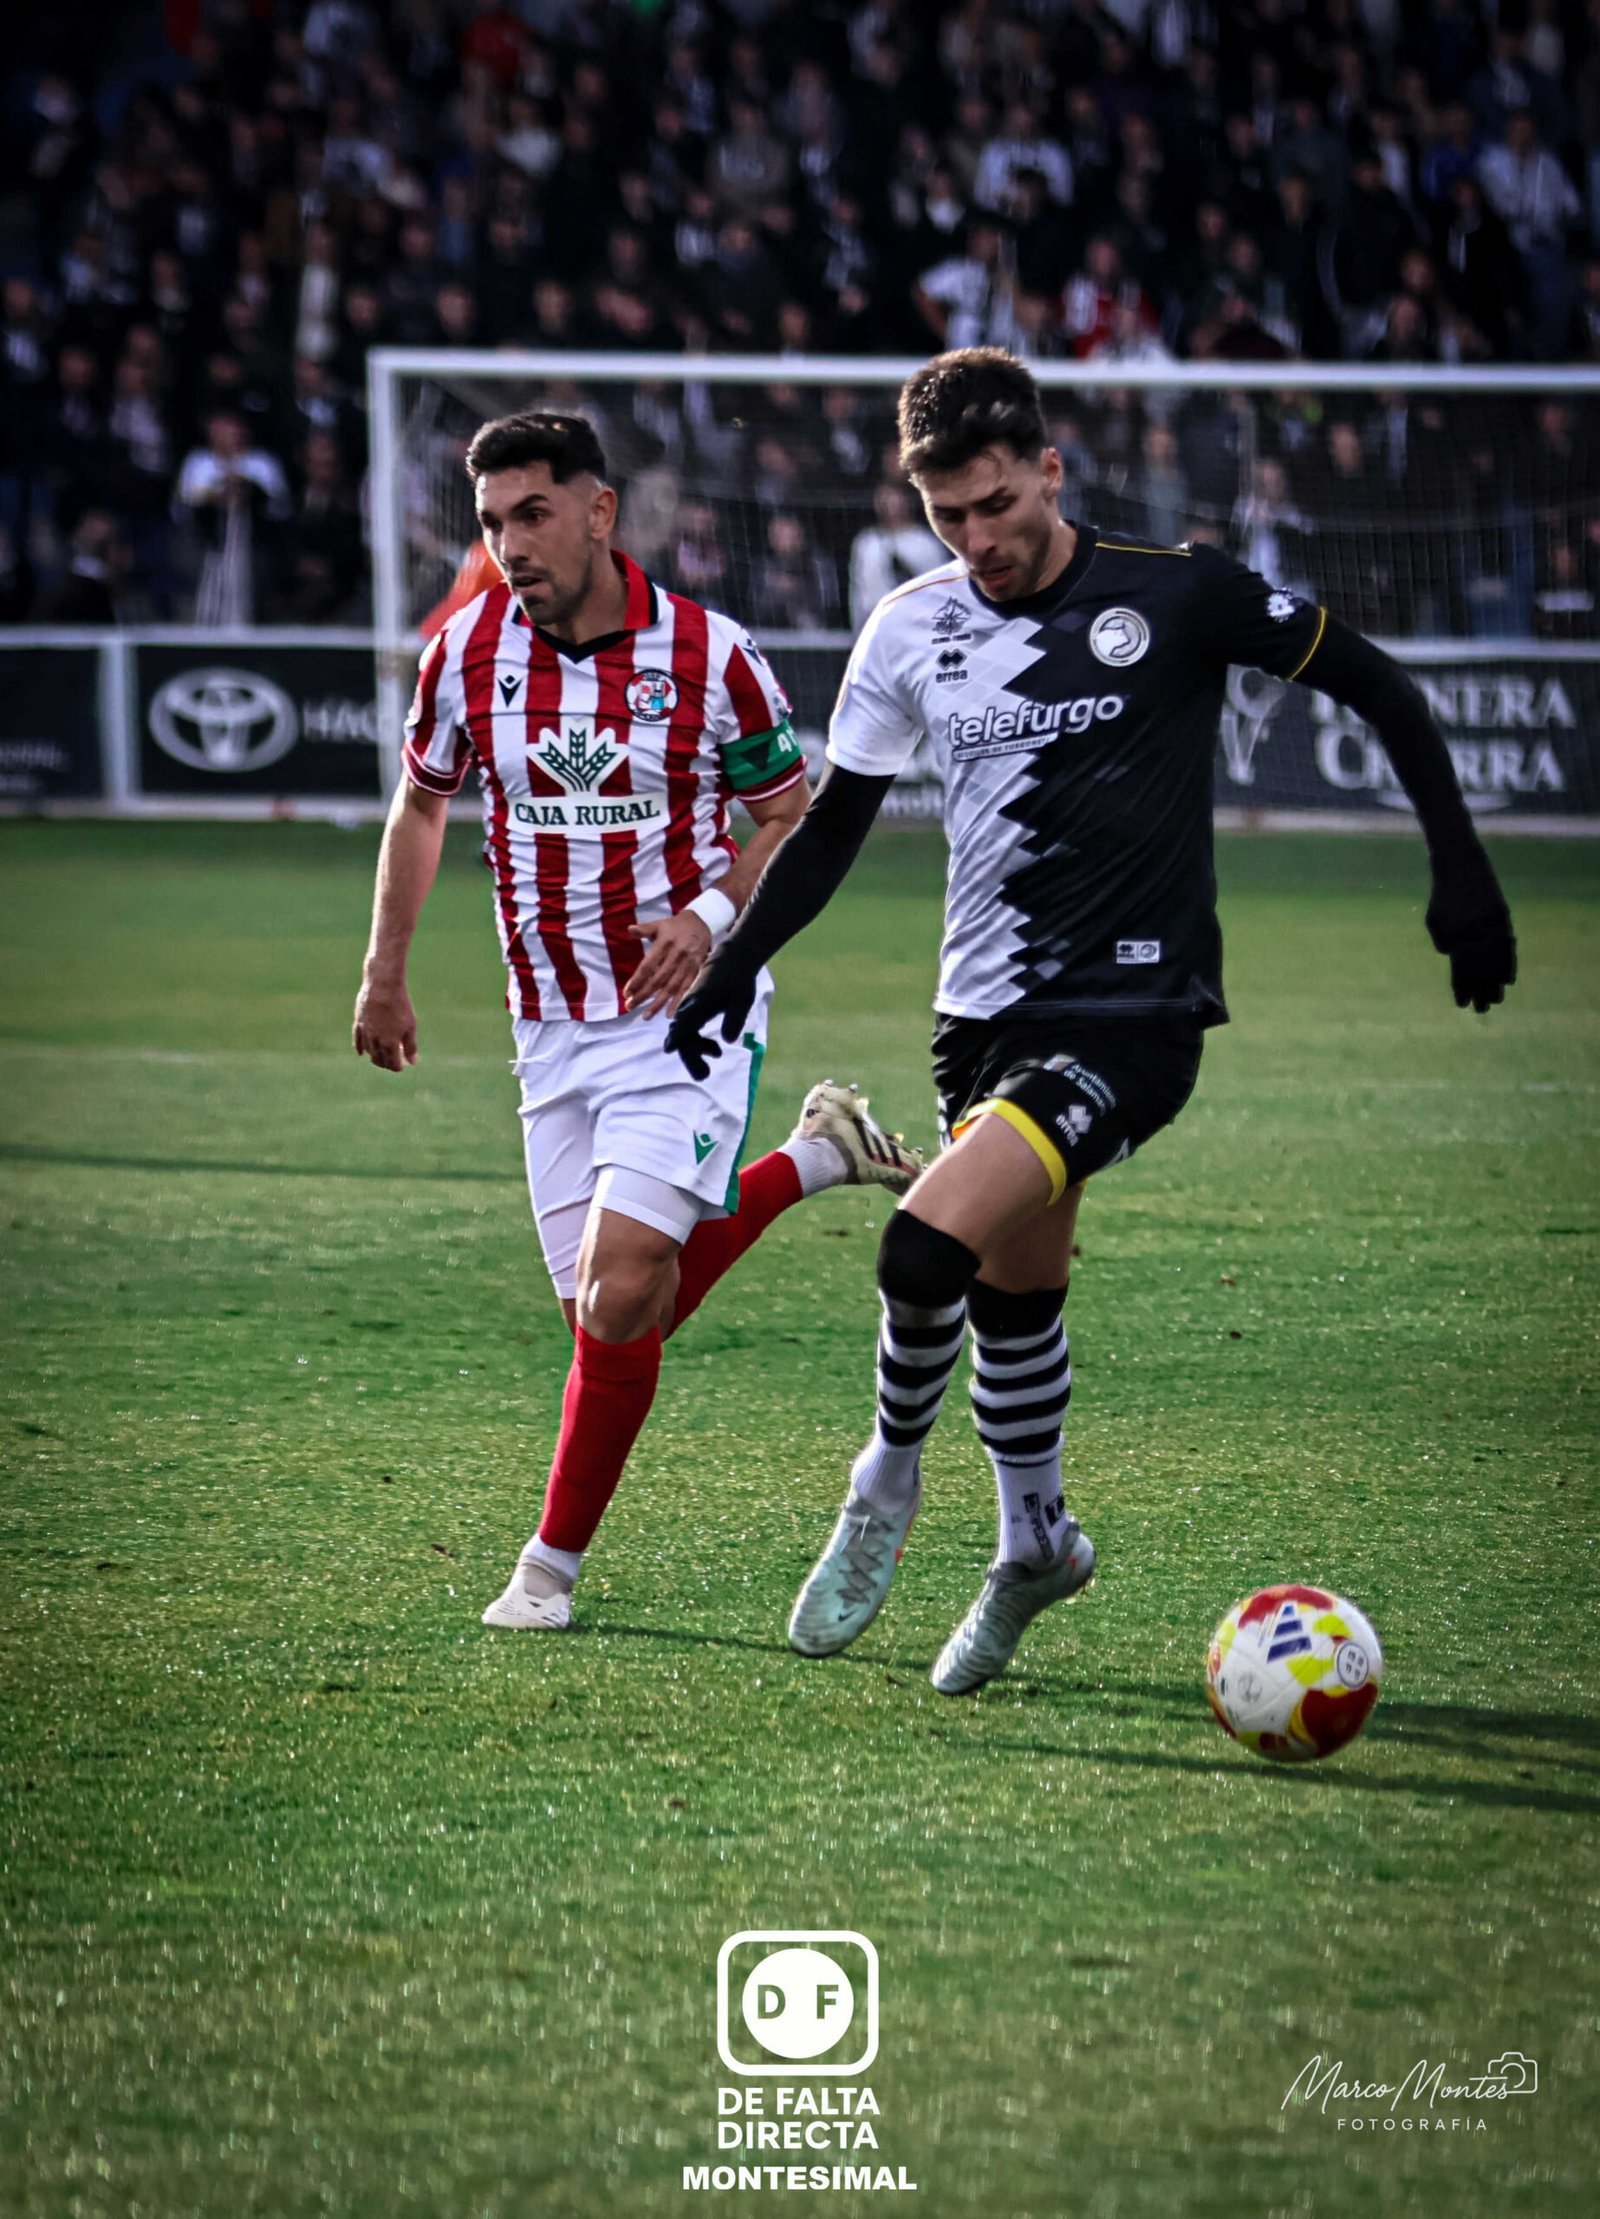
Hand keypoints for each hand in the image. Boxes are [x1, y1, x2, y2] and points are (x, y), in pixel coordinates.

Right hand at [353, 973, 417, 1069]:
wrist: (382, 985)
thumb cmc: (400, 1005)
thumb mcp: (410, 1026)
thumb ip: (410, 1046)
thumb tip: (413, 1062)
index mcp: (389, 1043)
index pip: (393, 1064)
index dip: (398, 1066)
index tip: (403, 1064)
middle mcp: (375, 1041)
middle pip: (379, 1060)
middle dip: (387, 1064)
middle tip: (393, 1061)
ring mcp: (365, 1032)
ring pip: (369, 1051)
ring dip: (375, 1056)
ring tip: (382, 1056)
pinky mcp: (358, 1022)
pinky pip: (357, 1040)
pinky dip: (360, 1048)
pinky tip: (361, 1053)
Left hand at [623, 911, 712, 1019]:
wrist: (703, 922)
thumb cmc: (676, 926)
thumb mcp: (660, 924)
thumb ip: (644, 929)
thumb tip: (630, 929)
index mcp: (664, 944)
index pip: (648, 966)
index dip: (637, 980)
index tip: (627, 993)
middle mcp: (676, 956)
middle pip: (657, 980)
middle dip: (643, 995)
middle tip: (630, 1006)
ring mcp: (687, 965)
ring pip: (671, 987)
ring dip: (658, 1003)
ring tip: (646, 1016)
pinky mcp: (696, 971)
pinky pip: (686, 988)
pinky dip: (677, 1002)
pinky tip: (669, 1014)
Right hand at [664, 954, 758, 1079]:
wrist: (733, 960)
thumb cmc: (738, 979)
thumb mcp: (742, 999)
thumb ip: (735, 1019)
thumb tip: (728, 1040)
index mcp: (700, 1002)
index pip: (685, 1022)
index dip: (677, 1036)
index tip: (670, 1049)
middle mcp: (690, 1006)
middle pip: (682, 1034)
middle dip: (690, 1056)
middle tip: (704, 1075)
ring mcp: (690, 1009)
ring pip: (685, 1034)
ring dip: (696, 1050)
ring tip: (716, 1056)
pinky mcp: (694, 1011)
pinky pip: (690, 1030)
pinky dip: (698, 1042)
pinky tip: (714, 1049)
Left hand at [1426, 878, 1516, 1013]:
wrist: (1462, 868)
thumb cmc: (1443, 897)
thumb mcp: (1434, 920)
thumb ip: (1443, 942)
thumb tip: (1451, 958)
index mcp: (1456, 937)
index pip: (1461, 972)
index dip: (1462, 990)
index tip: (1462, 1004)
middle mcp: (1476, 935)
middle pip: (1480, 973)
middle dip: (1480, 993)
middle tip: (1481, 1010)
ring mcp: (1492, 927)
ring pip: (1497, 963)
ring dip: (1496, 985)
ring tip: (1496, 1000)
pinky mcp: (1504, 918)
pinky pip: (1508, 949)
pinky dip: (1509, 966)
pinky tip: (1508, 980)